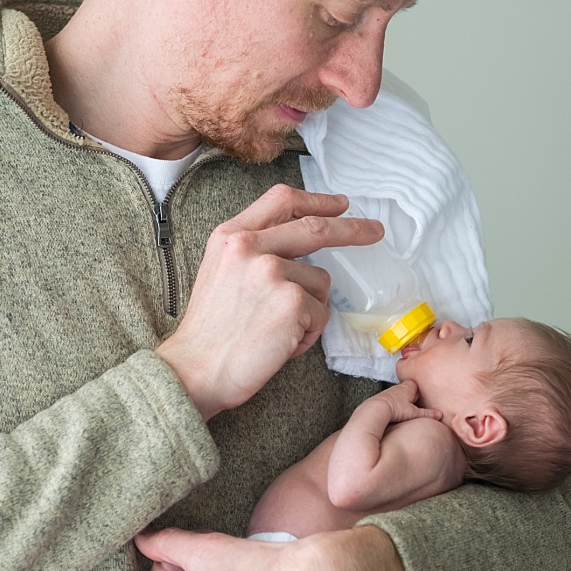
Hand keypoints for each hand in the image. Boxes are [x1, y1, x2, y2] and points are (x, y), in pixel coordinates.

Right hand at [155, 185, 382, 418]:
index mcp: (230, 236)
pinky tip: (281, 343)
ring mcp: (271, 272)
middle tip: (375, 231)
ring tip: (279, 330)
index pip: (281, 200)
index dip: (317, 200)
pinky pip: (322, 314)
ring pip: (321, 282)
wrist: (195, 370)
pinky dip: (309, 333)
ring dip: (311, 309)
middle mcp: (249, 247)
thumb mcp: (221, 272)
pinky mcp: (291, 302)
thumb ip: (255, 250)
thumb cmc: (212, 332)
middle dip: (353, 229)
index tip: (340, 204)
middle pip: (316, 227)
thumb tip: (303, 245)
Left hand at [370, 379, 442, 424]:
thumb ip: (427, 413)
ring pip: (398, 394)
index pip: (416, 383)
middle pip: (407, 388)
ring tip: (405, 408)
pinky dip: (393, 403)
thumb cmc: (395, 408)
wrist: (376, 409)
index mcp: (408, 387)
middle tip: (416, 402)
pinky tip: (395, 411)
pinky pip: (390, 399)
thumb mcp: (414, 413)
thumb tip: (439, 415)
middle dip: (411, 394)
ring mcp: (389, 392)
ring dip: (402, 399)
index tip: (422, 395)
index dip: (419, 389)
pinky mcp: (382, 399)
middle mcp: (398, 387)